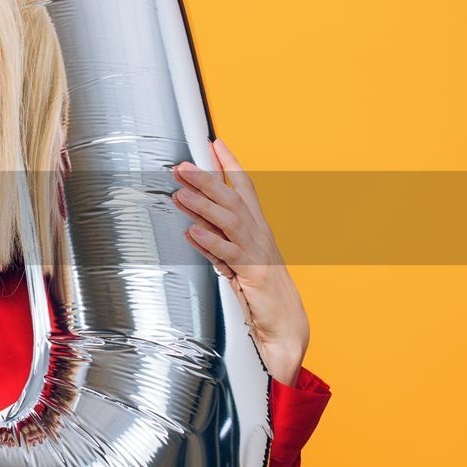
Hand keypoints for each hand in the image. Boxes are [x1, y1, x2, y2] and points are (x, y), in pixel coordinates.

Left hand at [169, 138, 309, 386]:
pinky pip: (228, 255)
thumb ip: (219, 240)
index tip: (215, 142)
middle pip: (232, 198)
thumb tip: (194, 223)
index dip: (230, 163)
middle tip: (182, 166)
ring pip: (229, 221)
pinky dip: (209, 242)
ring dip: (203, 205)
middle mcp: (259, 234)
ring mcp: (257, 253)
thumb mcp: (238, 260)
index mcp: (258, 227)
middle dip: (207, 179)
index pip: (245, 186)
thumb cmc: (262, 291)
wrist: (286, 325)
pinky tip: (192, 232)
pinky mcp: (253, 274)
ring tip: (180, 192)